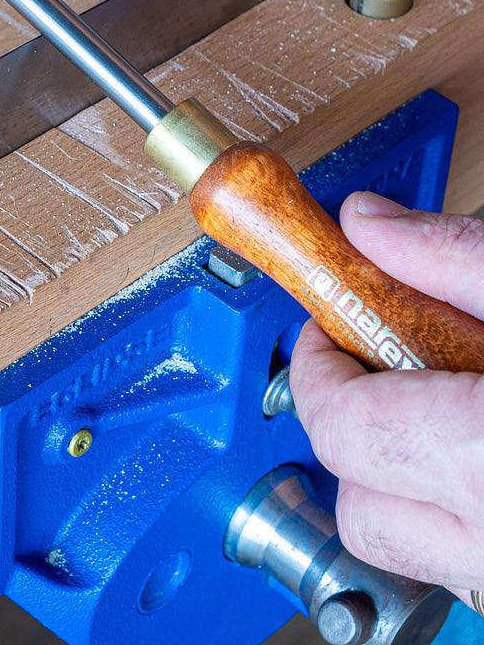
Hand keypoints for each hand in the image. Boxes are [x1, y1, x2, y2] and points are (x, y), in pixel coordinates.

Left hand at [291, 191, 483, 608]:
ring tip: (447, 405)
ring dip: (401, 471)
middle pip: (354, 496)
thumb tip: (367, 225)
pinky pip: (456, 562)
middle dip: (354, 421)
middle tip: (389, 363)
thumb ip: (455, 259)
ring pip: (401, 539)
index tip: (329, 323)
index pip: (341, 424)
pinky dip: (451, 505)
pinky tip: (480, 448)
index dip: (318, 362)